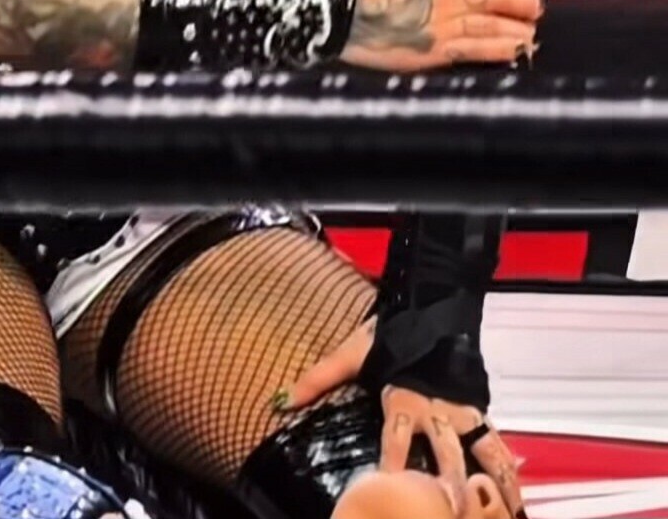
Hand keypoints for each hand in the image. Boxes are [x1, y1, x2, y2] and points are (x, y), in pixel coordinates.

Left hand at [277, 321, 523, 517]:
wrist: (431, 304)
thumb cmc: (388, 333)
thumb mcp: (351, 354)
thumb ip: (318, 378)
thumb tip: (284, 401)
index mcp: (402, 399)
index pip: (396, 438)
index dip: (393, 462)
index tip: (390, 487)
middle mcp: (436, 410)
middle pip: (445, 453)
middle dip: (451, 484)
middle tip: (455, 509)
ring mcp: (461, 410)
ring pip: (480, 450)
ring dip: (491, 483)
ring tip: (505, 511)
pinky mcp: (477, 407)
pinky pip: (496, 440)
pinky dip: (508, 467)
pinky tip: (518, 494)